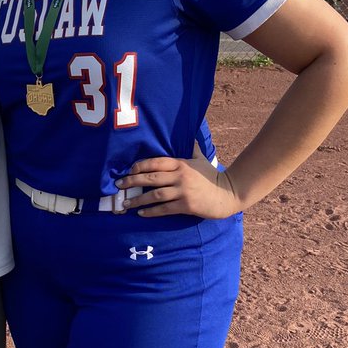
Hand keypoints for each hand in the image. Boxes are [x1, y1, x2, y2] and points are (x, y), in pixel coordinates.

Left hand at [116, 152, 242, 218]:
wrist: (227, 194)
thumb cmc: (212, 176)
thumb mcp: (201, 158)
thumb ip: (192, 148)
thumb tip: (189, 133)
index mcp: (181, 163)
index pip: (156, 162)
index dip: (140, 166)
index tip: (128, 170)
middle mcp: (180, 176)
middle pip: (151, 178)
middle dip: (132, 181)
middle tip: (119, 185)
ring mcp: (183, 191)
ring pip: (155, 195)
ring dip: (138, 199)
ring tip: (126, 203)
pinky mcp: (186, 205)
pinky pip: (164, 209)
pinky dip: (151, 211)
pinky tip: (141, 213)